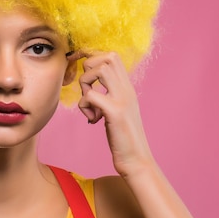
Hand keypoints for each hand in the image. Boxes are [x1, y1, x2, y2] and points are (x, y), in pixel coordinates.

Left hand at [68, 50, 154, 177]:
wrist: (136, 161)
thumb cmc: (123, 138)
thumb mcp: (118, 110)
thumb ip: (110, 95)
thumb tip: (91, 86)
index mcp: (127, 88)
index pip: (112, 56)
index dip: (92, 57)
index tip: (82, 71)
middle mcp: (127, 90)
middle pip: (108, 56)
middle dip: (89, 67)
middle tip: (88, 88)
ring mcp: (123, 100)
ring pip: (100, 70)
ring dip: (86, 83)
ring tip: (89, 103)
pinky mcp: (115, 114)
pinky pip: (91, 96)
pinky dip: (84, 105)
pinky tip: (92, 120)